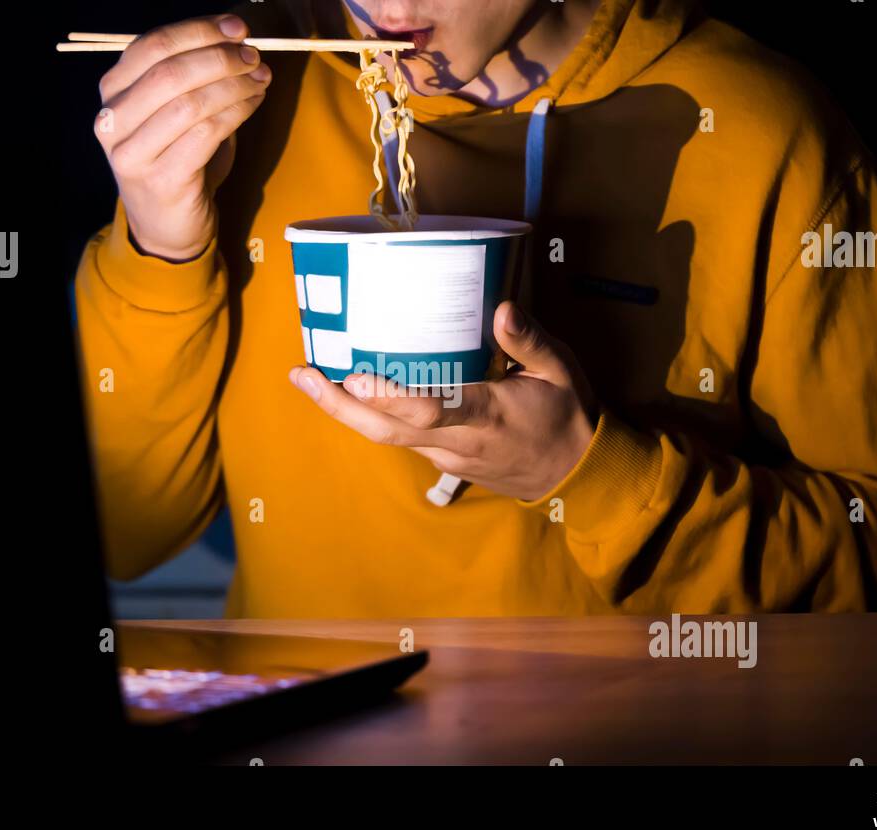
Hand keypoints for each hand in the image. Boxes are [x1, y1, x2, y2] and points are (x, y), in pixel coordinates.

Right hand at [94, 15, 271, 261]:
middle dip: (219, 58)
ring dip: (234, 86)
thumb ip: (192, 75)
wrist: (166, 227)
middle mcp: (112, 121)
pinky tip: (254, 103)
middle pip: (169, 73)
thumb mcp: (173, 111)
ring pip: (190, 103)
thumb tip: (235, 36)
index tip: (237, 28)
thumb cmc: (177, 160)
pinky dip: (236, 112)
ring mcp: (132, 154)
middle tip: (254, 57)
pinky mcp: (162, 180)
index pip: (151, 46)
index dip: (198, 31)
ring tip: (261, 80)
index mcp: (112, 92)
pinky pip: (206, 134)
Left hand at [288, 302, 598, 500]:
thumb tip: (501, 308)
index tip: (354, 375)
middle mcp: (458, 440)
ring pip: (387, 436)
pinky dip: (369, 416)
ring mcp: (445, 455)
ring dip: (345, 411)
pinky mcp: (441, 458)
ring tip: (309, 378)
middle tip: (303, 375)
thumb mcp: (561, 372)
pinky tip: (347, 391)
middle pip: (388, 429)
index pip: (431, 408)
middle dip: (340, 405)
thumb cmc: (566, 417)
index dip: (389, 395)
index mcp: (487, 415)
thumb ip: (529, 341)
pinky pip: (399, 437)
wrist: (573, 474)